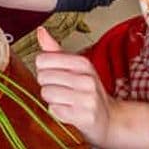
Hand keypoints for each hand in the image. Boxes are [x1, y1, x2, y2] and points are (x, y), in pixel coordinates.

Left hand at [35, 27, 114, 146]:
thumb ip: (54, 50)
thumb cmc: (86, 89)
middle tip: (60, 88)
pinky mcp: (84, 117)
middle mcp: (87, 79)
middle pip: (43, 76)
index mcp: (83, 62)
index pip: (43, 59)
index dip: (42, 68)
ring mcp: (87, 98)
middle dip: (46, 84)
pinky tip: (68, 110)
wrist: (108, 118)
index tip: (53, 73)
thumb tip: (40, 31)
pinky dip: (57, 111)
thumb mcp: (74, 66)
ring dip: (51, 99)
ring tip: (64, 99)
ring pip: (47, 93)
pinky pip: (54, 110)